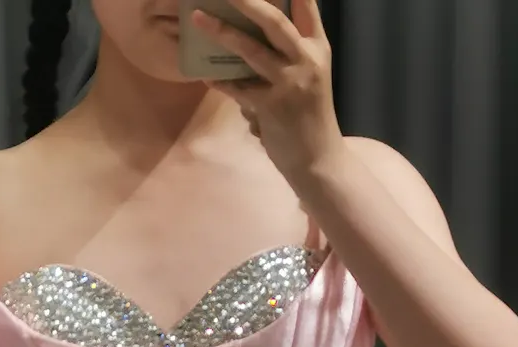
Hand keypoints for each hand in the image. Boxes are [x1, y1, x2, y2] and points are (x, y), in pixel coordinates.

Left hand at [193, 0, 344, 194]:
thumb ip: (288, 56)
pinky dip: (220, 82)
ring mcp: (289, 83)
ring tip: (198, 18)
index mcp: (317, 49)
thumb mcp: (309, 79)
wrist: (318, 160)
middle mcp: (306, 60)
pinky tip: (206, 76)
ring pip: (250, 50)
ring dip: (222, 32)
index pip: (307, 7)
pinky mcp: (271, 107)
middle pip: (274, 20)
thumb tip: (249, 39)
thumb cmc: (309, 119)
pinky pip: (238, 88)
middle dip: (247, 1)